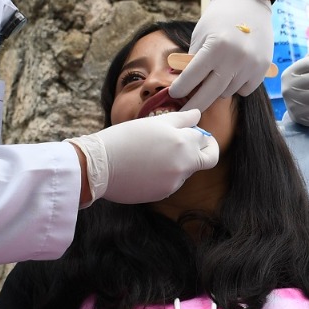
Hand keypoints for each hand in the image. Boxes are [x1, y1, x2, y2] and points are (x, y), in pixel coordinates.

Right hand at [68, 110, 219, 204]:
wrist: (100, 166)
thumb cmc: (125, 138)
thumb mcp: (154, 122)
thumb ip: (182, 119)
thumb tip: (198, 115)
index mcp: (183, 143)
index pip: (207, 140)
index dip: (203, 135)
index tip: (196, 133)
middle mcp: (184, 164)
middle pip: (208, 160)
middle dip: (205, 151)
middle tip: (192, 145)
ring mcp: (175, 182)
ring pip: (187, 170)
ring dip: (179, 162)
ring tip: (153, 153)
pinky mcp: (163, 194)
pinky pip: (172, 182)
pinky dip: (165, 174)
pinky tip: (145, 167)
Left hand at [170, 0, 272, 111]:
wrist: (249, 2)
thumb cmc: (219, 17)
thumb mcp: (200, 34)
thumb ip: (193, 60)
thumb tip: (186, 85)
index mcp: (215, 47)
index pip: (192, 77)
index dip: (180, 89)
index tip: (174, 95)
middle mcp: (234, 58)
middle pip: (209, 94)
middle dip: (194, 105)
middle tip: (184, 114)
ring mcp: (251, 65)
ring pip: (227, 92)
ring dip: (218, 89)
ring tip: (216, 75)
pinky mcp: (262, 69)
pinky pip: (244, 90)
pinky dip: (236, 86)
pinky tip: (234, 72)